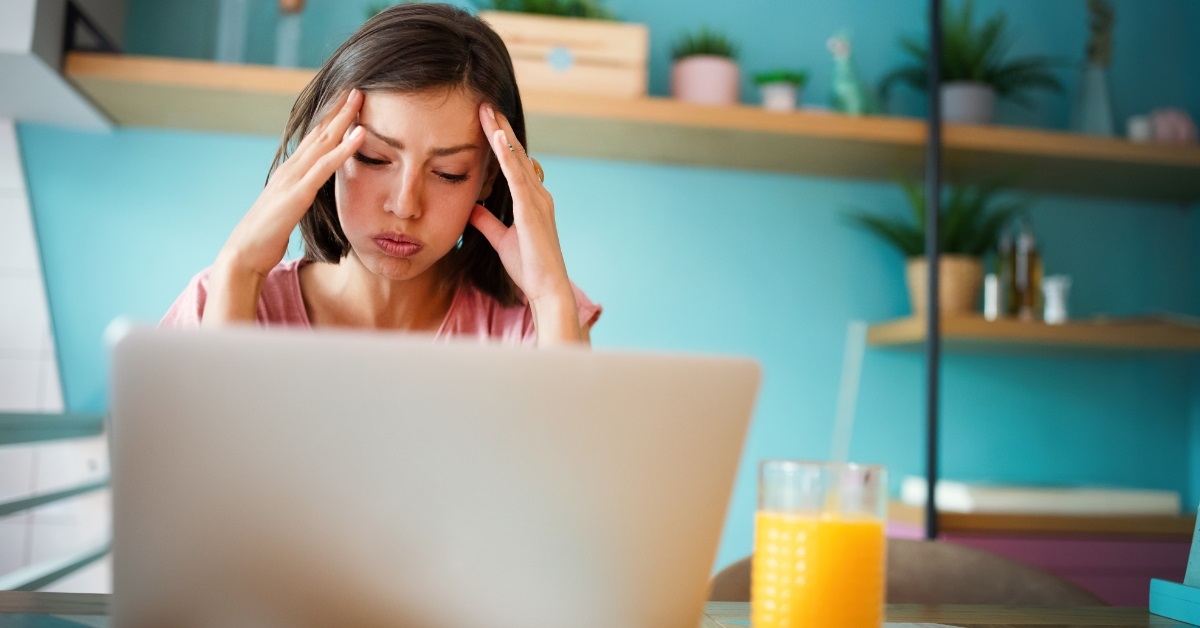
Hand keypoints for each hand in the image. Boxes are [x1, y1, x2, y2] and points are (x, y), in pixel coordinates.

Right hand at [216, 89, 364, 277]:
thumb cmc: (265, 239)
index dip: (330, 119)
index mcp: (289, 173)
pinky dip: (345, 148)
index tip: (347, 102)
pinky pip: (326, 166)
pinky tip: (361, 134)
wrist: (243, 256)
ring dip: (343, 118)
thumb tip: (309, 196)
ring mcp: (292, 178)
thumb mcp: (288, 212)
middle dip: (338, 108)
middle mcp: (290, 169)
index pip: (313, 139)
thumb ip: (299, 199)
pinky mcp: (298, 193)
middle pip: (318, 131)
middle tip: (356, 87)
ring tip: (360, 97)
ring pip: (323, 141)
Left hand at [470, 105, 576, 313]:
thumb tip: (470, 207)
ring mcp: (538, 200)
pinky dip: (507, 155)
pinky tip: (497, 137)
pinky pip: (517, 176)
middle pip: (517, 153)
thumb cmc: (529, 268)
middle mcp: (538, 195)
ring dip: (501, 133)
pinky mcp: (532, 210)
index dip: (501, 141)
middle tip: (484, 104)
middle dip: (500, 128)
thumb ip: (486, 221)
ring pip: (517, 158)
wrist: (547, 289)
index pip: (514, 164)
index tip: (487, 121)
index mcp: (532, 201)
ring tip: (487, 110)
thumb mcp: (500, 239)